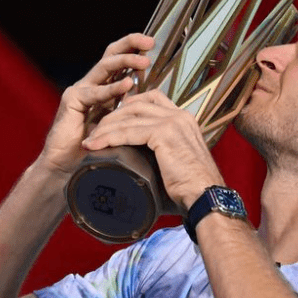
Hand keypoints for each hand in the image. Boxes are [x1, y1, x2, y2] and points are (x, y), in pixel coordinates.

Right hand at [37, 33, 154, 175]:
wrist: (67, 165)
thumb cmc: (95, 149)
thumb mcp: (120, 127)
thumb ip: (132, 114)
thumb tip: (156, 108)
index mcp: (104, 88)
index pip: (120, 62)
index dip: (135, 51)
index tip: (154, 47)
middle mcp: (91, 85)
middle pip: (111, 55)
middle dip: (131, 45)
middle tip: (150, 42)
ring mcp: (81, 90)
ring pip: (104, 67)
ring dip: (125, 62)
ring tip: (144, 61)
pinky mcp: (72, 101)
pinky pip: (95, 92)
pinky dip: (112, 89)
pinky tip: (127, 84)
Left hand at [81, 90, 224, 210]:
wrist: (206, 198)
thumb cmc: (191, 190)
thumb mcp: (176, 164)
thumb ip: (161, 155)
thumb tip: (139, 166)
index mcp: (184, 120)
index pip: (152, 99)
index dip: (129, 105)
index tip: (112, 121)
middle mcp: (180, 116)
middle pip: (137, 104)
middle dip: (112, 116)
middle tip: (95, 132)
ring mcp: (173, 122)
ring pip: (129, 116)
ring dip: (106, 127)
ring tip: (91, 141)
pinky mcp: (164, 133)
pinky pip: (129, 130)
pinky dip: (109, 137)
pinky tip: (96, 145)